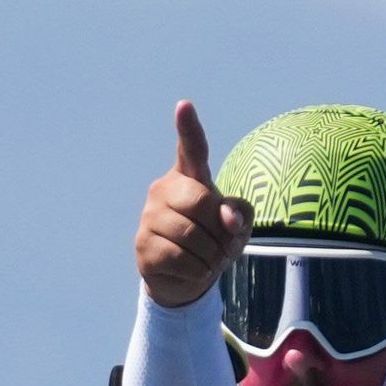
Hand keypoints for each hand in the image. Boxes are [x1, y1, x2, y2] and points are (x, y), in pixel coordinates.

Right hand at [136, 100, 251, 307]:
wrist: (187, 278)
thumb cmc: (215, 242)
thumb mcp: (238, 226)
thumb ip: (241, 212)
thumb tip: (228, 218)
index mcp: (189, 177)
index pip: (191, 149)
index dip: (188, 128)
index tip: (185, 106)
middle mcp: (165, 189)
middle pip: (200, 202)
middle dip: (221, 231)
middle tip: (223, 247)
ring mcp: (150, 216)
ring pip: (191, 236)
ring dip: (212, 257)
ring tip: (210, 260)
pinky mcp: (143, 244)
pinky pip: (180, 258)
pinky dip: (198, 271)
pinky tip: (194, 270)